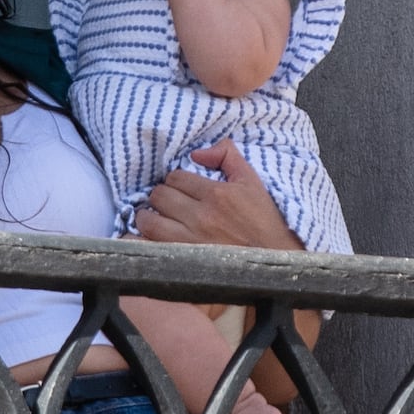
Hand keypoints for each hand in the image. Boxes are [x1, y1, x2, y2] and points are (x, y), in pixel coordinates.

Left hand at [133, 140, 303, 250]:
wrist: (274, 260)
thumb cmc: (263, 222)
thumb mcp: (251, 181)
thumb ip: (227, 156)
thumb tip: (198, 152)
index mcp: (217, 194)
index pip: (176, 177)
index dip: (174, 181)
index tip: (178, 189)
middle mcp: (201, 217)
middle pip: (159, 196)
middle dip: (159, 196)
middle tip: (165, 203)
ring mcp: (190, 240)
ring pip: (148, 221)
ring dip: (146, 217)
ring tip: (152, 219)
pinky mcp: (183, 261)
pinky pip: (148, 247)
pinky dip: (140, 241)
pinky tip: (144, 239)